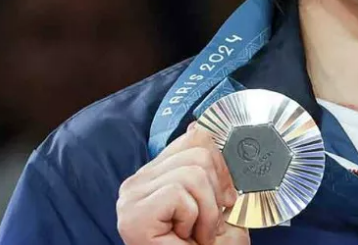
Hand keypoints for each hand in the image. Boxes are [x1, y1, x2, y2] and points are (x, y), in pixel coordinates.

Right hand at [117, 122, 249, 244]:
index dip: (221, 162)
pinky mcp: (134, 214)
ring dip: (207, 211)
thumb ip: (208, 168)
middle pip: (199, 151)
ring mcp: (131, 197)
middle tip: (207, 224)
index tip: (226, 196)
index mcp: (154, 175)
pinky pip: (180, 193)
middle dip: (216, 191)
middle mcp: (136, 183)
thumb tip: (200, 124)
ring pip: (193, 172)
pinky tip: (185, 239)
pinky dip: (195, 219)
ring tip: (196, 234)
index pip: (194, 137)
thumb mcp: (214, 203)